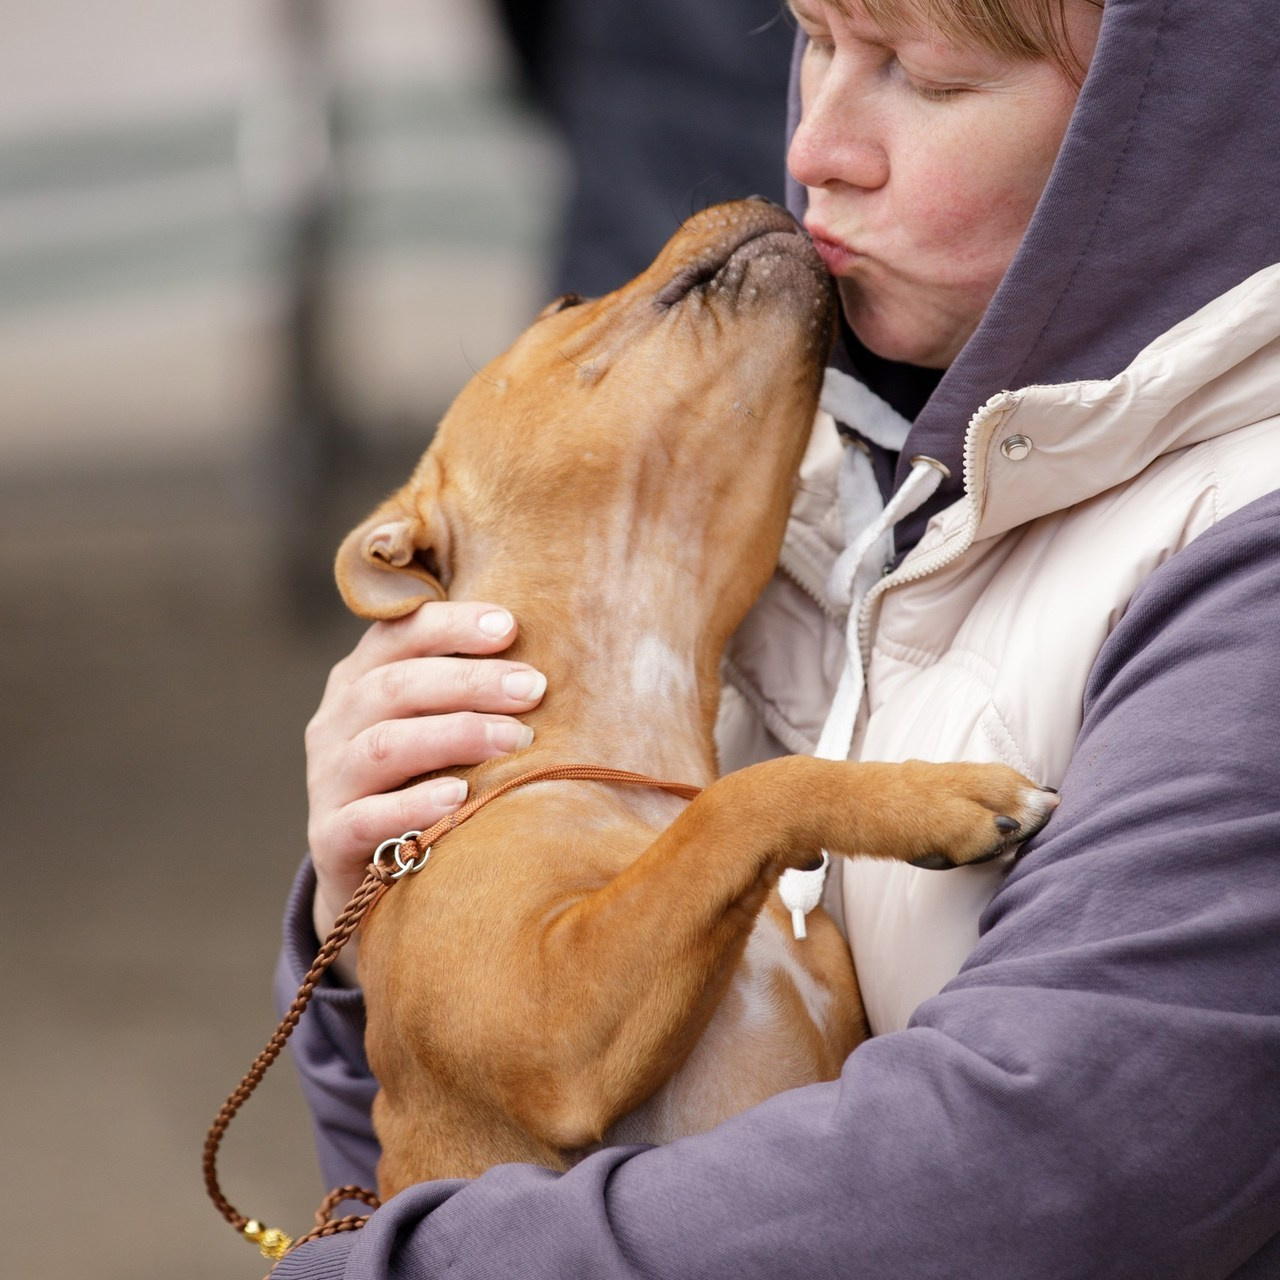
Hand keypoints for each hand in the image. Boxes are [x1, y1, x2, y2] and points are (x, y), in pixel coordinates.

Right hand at [304, 603, 545, 977]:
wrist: (367, 873)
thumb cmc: (421, 780)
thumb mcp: (432, 724)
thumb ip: (465, 689)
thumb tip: (543, 663)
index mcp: (358, 681)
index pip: (398, 635)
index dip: (452, 625)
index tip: (510, 626)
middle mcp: (335, 724)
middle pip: (395, 686)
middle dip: (469, 681)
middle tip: (533, 689)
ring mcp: (329, 781)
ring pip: (382, 746)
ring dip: (453, 736)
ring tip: (514, 739)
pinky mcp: (330, 840)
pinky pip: (366, 818)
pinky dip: (413, 805)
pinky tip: (459, 798)